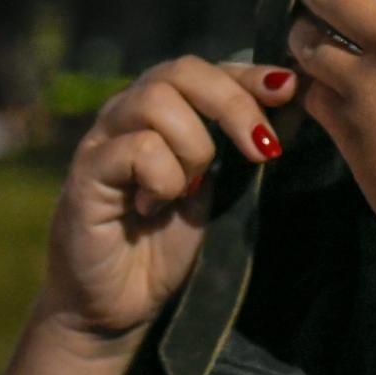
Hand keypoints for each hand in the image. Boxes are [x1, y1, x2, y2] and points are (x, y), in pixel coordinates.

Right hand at [41, 57, 296, 340]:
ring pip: (158, 102)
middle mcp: (128, 112)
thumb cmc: (167, 244)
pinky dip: (163, 179)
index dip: (250, 74)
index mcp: (162, 109)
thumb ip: (237, 145)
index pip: (207, 69)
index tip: (290, 90)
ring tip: (187, 190)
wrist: (116, 305)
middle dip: (234, 105)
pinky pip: (137, 149)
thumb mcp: (217, 187)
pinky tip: (153, 207)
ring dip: (193, 149)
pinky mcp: (86, 172)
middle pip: (182, 70)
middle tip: (263, 152)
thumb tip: (286, 100)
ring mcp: (103, 138)